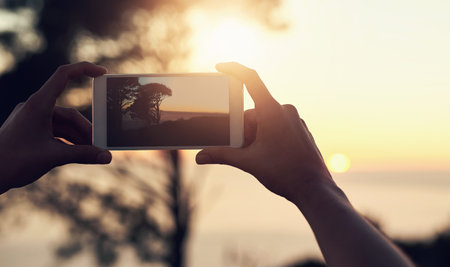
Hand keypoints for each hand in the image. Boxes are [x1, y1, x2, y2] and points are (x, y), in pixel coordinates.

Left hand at [0, 62, 111, 193]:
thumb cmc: (14, 161)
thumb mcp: (54, 156)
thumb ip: (83, 155)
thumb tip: (106, 156)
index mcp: (39, 104)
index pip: (63, 75)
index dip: (84, 69)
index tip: (103, 72)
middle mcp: (35, 108)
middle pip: (70, 113)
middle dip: (86, 130)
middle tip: (100, 145)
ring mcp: (32, 120)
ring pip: (64, 125)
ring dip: (79, 138)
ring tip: (92, 153)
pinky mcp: (30, 132)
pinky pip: (55, 132)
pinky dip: (68, 142)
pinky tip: (78, 154)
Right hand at [196, 62, 332, 201]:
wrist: (314, 189)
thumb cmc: (284, 173)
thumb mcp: (248, 162)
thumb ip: (221, 155)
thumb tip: (199, 157)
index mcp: (272, 111)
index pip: (251, 79)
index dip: (234, 69)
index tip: (220, 66)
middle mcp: (285, 110)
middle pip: (254, 111)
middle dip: (242, 128)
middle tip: (241, 149)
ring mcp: (295, 120)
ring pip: (266, 120)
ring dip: (255, 134)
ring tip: (257, 157)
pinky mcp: (300, 130)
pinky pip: (278, 126)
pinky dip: (267, 136)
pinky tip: (269, 156)